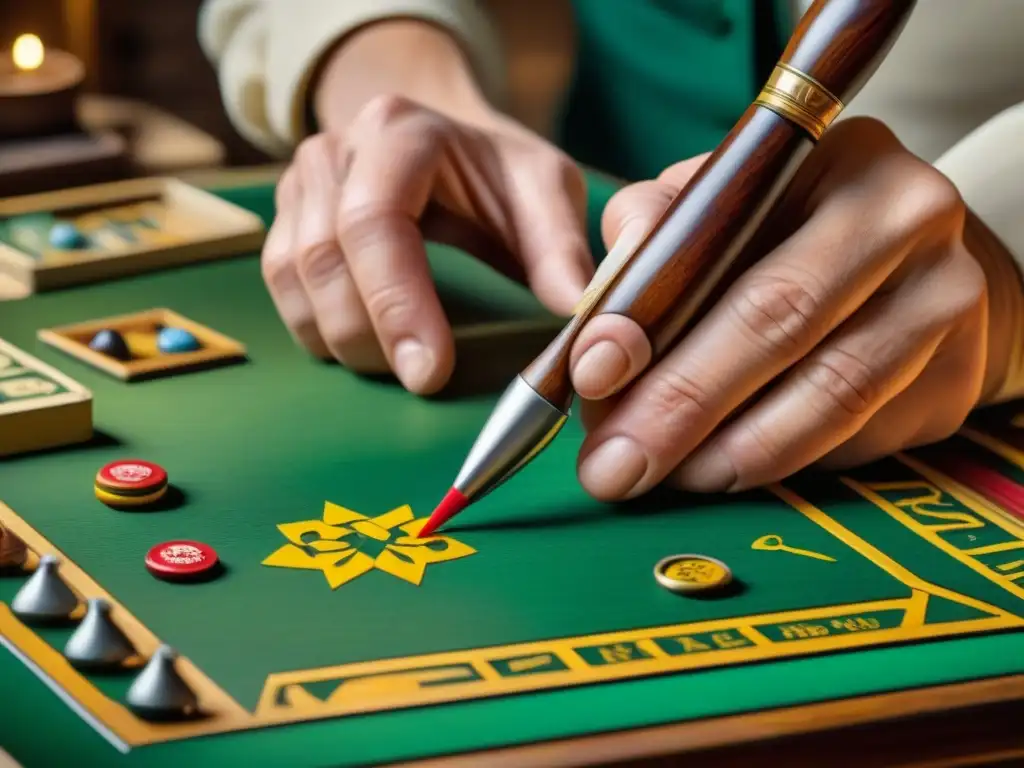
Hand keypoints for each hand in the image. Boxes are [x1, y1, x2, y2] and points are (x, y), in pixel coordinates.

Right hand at [262, 96, 592, 394]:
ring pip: (291, 275)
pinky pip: (280, 284)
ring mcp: (301, 181)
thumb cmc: (496, 170)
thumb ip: (560, 248)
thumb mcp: (545, 190)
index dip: (396, 304)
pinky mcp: (287, 217)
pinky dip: (315, 327)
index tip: (430, 373)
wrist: (444, 139)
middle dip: (369, 335)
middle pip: (323, 255)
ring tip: (396, 366)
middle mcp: (336, 150)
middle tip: (421, 381)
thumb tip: (578, 312)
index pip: (374, 221)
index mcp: (400, 132)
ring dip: (340, 337)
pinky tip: (362, 346)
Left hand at [569, 117, 1010, 499]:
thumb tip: (598, 327)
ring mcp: (946, 304)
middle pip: (783, 326)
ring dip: (729, 453)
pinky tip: (731, 466)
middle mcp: (907, 219)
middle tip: (613, 467)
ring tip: (668, 476)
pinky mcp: (956, 379)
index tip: (593, 376)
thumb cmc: (793, 234)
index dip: (653, 318)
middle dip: (680, 408)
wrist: (920, 267)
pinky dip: (782, 462)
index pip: (731, 241)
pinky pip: (856, 440)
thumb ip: (652, 238)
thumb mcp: (721, 203)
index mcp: (835, 158)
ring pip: (827, 400)